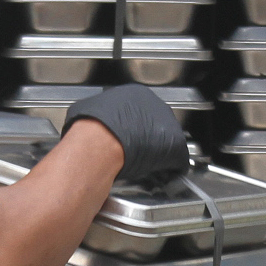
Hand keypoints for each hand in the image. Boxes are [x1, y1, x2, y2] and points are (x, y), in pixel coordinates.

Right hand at [62, 84, 188, 185]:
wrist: (99, 143)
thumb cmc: (91, 127)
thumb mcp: (88, 109)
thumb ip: (98, 112)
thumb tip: (91, 116)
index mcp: (136, 93)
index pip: (140, 110)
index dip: (133, 126)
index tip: (128, 136)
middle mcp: (155, 105)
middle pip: (157, 124)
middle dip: (148, 137)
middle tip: (136, 151)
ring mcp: (168, 124)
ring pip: (168, 140)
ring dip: (159, 151)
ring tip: (146, 163)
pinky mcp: (175, 145)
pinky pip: (177, 157)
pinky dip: (171, 166)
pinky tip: (159, 172)